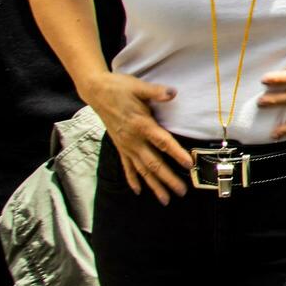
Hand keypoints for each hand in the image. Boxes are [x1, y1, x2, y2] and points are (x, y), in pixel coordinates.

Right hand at [83, 71, 191, 203]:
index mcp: (142, 125)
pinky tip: (138, 190)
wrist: (96, 92)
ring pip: (141, 170)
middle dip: (168, 179)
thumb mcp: (139, 87)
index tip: (188, 164)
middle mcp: (133, 139)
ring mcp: (126, 145)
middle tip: (182, 191)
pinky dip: (132, 179)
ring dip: (153, 185)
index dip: (176, 154)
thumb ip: (156, 92)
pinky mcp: (120, 146)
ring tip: (165, 199)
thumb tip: (172, 92)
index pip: (163, 142)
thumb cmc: (120, 88)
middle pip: (153, 163)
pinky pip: (126, 167)